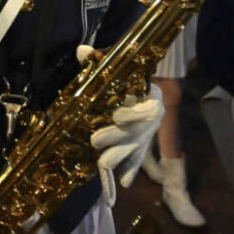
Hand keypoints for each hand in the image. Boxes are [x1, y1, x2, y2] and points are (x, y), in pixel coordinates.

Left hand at [80, 47, 163, 205]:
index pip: (147, 108)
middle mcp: (151, 117)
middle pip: (136, 132)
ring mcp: (147, 132)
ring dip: (119, 157)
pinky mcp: (142, 144)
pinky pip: (138, 159)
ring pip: (135, 147)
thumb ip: (98, 59)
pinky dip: (132, 171)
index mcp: (150, 94)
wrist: (148, 84)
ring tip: (103, 165)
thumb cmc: (128, 72)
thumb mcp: (115, 62)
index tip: (117, 116)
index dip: (133, 114)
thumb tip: (81, 51)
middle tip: (96, 140)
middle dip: (116, 138)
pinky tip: (123, 183)